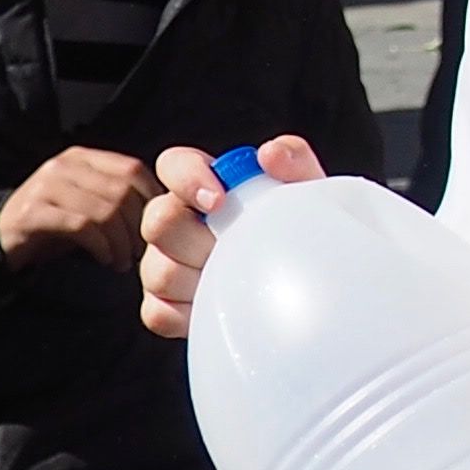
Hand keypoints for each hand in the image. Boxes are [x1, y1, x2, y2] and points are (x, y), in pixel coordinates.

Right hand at [0, 146, 161, 264]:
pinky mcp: (33, 211)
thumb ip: (119, 197)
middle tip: (142, 252)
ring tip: (124, 261)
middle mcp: (65, 165)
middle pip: (122, 191)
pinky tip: (106, 260)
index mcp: (84, 157)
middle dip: (139, 226)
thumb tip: (165, 211)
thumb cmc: (56, 223)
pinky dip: (101, 246)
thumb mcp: (89, 202)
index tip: (160, 228)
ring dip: (122, 242)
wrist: (0, 234)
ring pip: (105, 210)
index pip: (133, 169)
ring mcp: (47, 185)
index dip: (153, 199)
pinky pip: (82, 226)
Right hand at [136, 135, 328, 337]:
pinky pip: (157, 313)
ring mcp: (166, 264)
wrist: (312, 280)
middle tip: (240, 249)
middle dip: (200, 239)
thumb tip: (270, 154)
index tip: (219, 200)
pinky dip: (188, 314)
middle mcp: (177, 222)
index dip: (187, 178)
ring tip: (240, 279)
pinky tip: (221, 307)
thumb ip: (294, 160)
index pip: (173, 164)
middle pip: (159, 221)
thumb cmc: (302, 228)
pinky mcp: (164, 307)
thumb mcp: (307, 190)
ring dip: (200, 279)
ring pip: (157, 271)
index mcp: (206, 184)